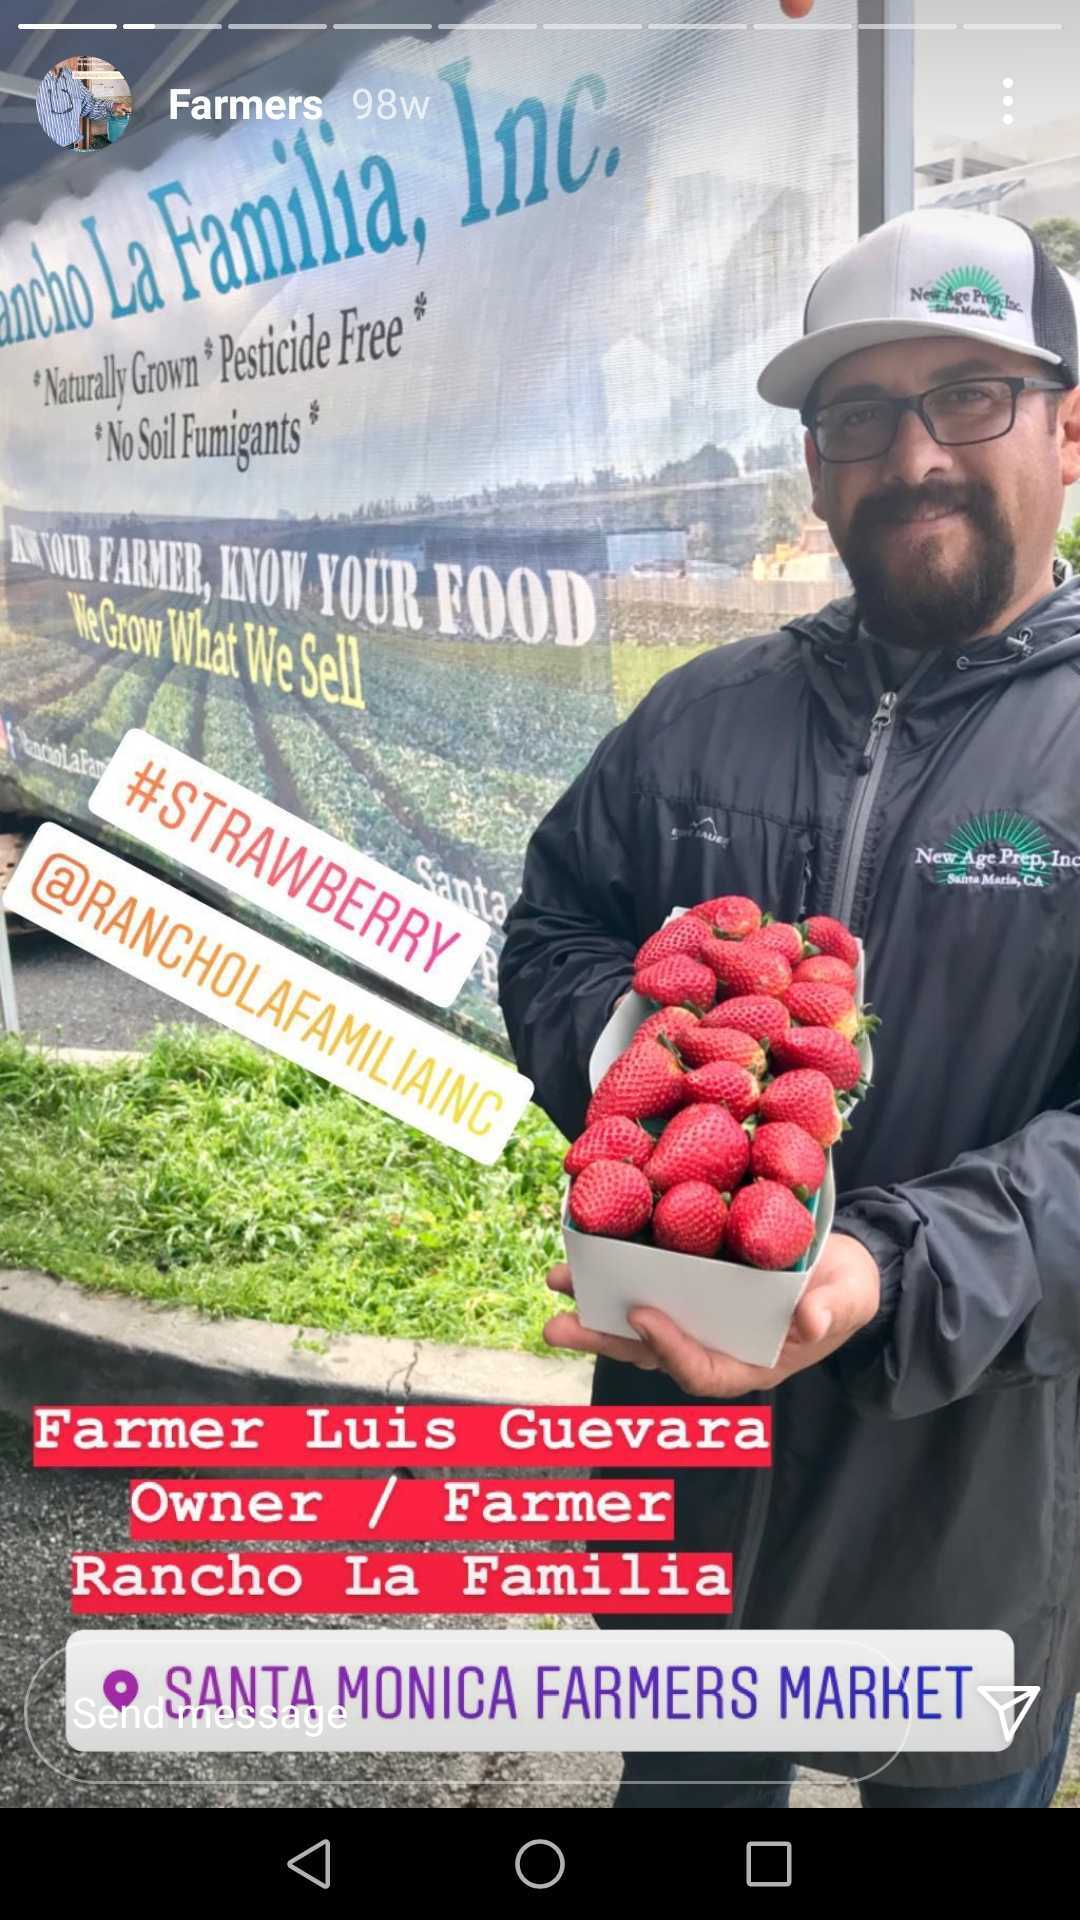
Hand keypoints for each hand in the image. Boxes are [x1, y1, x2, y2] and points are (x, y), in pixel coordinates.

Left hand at [543, 1231, 880, 1394]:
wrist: (841, 1268)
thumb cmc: (846, 1290)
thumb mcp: (847, 1299)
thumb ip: (830, 1311)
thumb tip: (809, 1322)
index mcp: (748, 1364)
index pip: (700, 1370)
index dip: (669, 1350)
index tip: (642, 1317)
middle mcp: (712, 1348)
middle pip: (649, 1353)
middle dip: (603, 1339)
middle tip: (558, 1325)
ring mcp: (696, 1321)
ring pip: (636, 1324)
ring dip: (594, 1308)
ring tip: (557, 1283)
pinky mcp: (688, 1289)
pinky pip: (645, 1289)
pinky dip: (615, 1275)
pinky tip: (585, 1253)